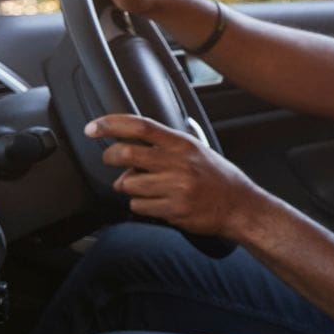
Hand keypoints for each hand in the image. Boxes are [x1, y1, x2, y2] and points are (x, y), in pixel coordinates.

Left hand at [89, 114, 263, 238]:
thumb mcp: (198, 152)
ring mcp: (176, 187)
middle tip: (111, 159)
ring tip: (147, 188)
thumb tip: (133, 139)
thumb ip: (168, 145)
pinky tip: (158, 203)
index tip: (93, 127)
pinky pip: (138, 206)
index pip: (141, 127)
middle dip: (110, 157)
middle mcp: (179, 163)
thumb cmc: (219, 179)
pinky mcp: (173, 209)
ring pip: (128, 184)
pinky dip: (141, 205)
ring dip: (129, 187)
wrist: (240, 207)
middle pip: (126, 154)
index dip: (112, 124)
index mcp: (183, 145)